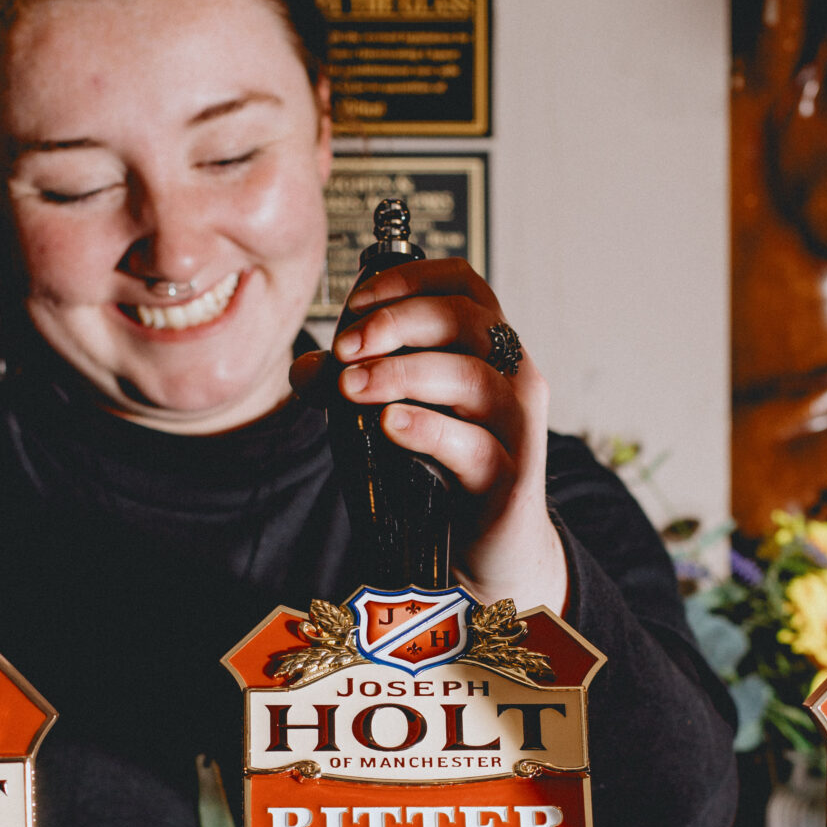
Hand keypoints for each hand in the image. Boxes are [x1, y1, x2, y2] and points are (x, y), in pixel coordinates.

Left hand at [290, 257, 567, 612]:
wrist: (489, 548)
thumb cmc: (445, 471)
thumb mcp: (398, 413)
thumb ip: (358, 383)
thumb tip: (309, 367)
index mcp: (489, 347)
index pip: (464, 283)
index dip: (410, 279)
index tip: (358, 301)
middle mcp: (512, 376)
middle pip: (466, 318)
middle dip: (396, 323)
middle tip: (345, 348)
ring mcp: (516, 426)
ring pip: (472, 377)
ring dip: (403, 373)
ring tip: (353, 388)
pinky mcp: (510, 479)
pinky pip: (475, 446)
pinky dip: (428, 429)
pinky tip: (391, 424)